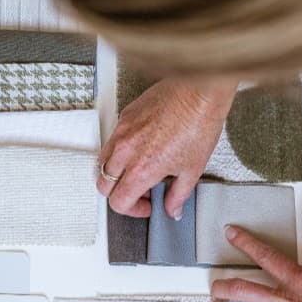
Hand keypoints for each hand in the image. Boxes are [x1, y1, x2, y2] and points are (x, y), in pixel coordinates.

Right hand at [98, 76, 235, 217]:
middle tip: (141, 192)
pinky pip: (112, 141)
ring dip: (116, 173)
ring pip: (102, 163)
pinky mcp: (124, 117)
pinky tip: (141, 149)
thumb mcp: (193, 169)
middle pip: (103, 185)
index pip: (118, 201)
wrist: (198, 91)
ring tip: (138, 170)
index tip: (146, 206)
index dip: (132, 210)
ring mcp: (121, 133)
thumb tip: (173, 208)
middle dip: (120, 193)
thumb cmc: (198, 124)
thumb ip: (178, 195)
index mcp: (141, 169)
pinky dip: (120, 152)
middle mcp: (125, 152)